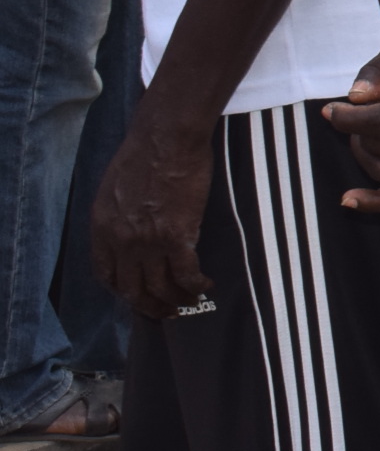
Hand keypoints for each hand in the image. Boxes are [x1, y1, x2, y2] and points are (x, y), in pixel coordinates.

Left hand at [90, 100, 215, 320]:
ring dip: (176, 301)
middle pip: (132, 290)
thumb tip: (131, 229)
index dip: (122, 291)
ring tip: (190, 300)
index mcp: (102, 228)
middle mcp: (121, 240)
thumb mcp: (113, 187)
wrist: (166, 138)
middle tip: (166, 312)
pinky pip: (186, 274)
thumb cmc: (144, 152)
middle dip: (150, 306)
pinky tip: (206, 284)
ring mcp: (149, 240)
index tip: (137, 294)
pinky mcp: (178, 235)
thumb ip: (117, 215)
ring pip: (160, 287)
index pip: (106, 275)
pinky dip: (196, 285)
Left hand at [322, 39, 379, 212]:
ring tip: (369, 130)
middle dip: (358, 130)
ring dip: (365, 151)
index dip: (349, 120)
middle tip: (362, 110)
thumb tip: (356, 97)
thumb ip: (378, 71)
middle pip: (378, 147)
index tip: (330, 111)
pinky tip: (348, 200)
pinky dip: (374, 203)